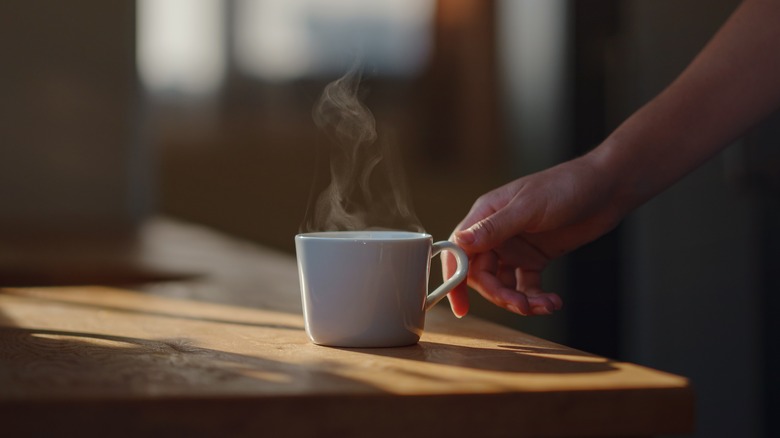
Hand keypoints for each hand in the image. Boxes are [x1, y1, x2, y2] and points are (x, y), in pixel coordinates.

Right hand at [442, 155, 622, 316]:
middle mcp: (496, 233)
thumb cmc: (566, 186)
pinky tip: (553, 302)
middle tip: (521, 306)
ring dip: (519, 300)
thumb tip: (459, 242)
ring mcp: (516, 247)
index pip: (459, 251)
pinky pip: (526, 285)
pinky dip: (536, 298)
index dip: (455, 278)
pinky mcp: (536, 257)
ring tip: (544, 306)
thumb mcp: (529, 208)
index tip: (460, 306)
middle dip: (498, 294)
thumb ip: (494, 228)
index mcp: (486, 215)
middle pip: (482, 274)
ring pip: (504, 284)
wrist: (608, 188)